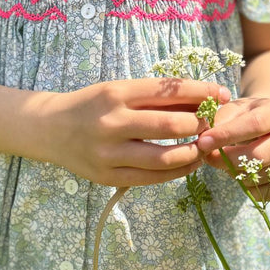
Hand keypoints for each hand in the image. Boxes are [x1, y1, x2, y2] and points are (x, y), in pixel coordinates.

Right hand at [46, 77, 230, 186]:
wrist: (48, 129)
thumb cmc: (91, 105)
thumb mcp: (118, 91)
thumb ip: (155, 97)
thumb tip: (202, 99)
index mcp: (116, 94)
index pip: (169, 91)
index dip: (201, 92)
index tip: (220, 94)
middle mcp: (111, 123)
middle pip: (171, 126)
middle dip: (200, 124)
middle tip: (212, 123)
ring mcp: (108, 153)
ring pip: (165, 158)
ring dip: (192, 153)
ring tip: (203, 146)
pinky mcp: (106, 177)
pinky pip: (151, 178)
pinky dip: (176, 172)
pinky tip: (187, 163)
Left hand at [195, 96, 269, 200]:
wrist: (269, 127)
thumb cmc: (246, 116)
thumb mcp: (234, 108)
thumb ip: (220, 120)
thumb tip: (205, 139)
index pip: (255, 124)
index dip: (226, 135)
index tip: (203, 142)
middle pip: (260, 156)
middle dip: (228, 160)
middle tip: (208, 158)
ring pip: (260, 176)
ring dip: (235, 173)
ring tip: (226, 162)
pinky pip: (266, 193)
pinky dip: (247, 188)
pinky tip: (240, 174)